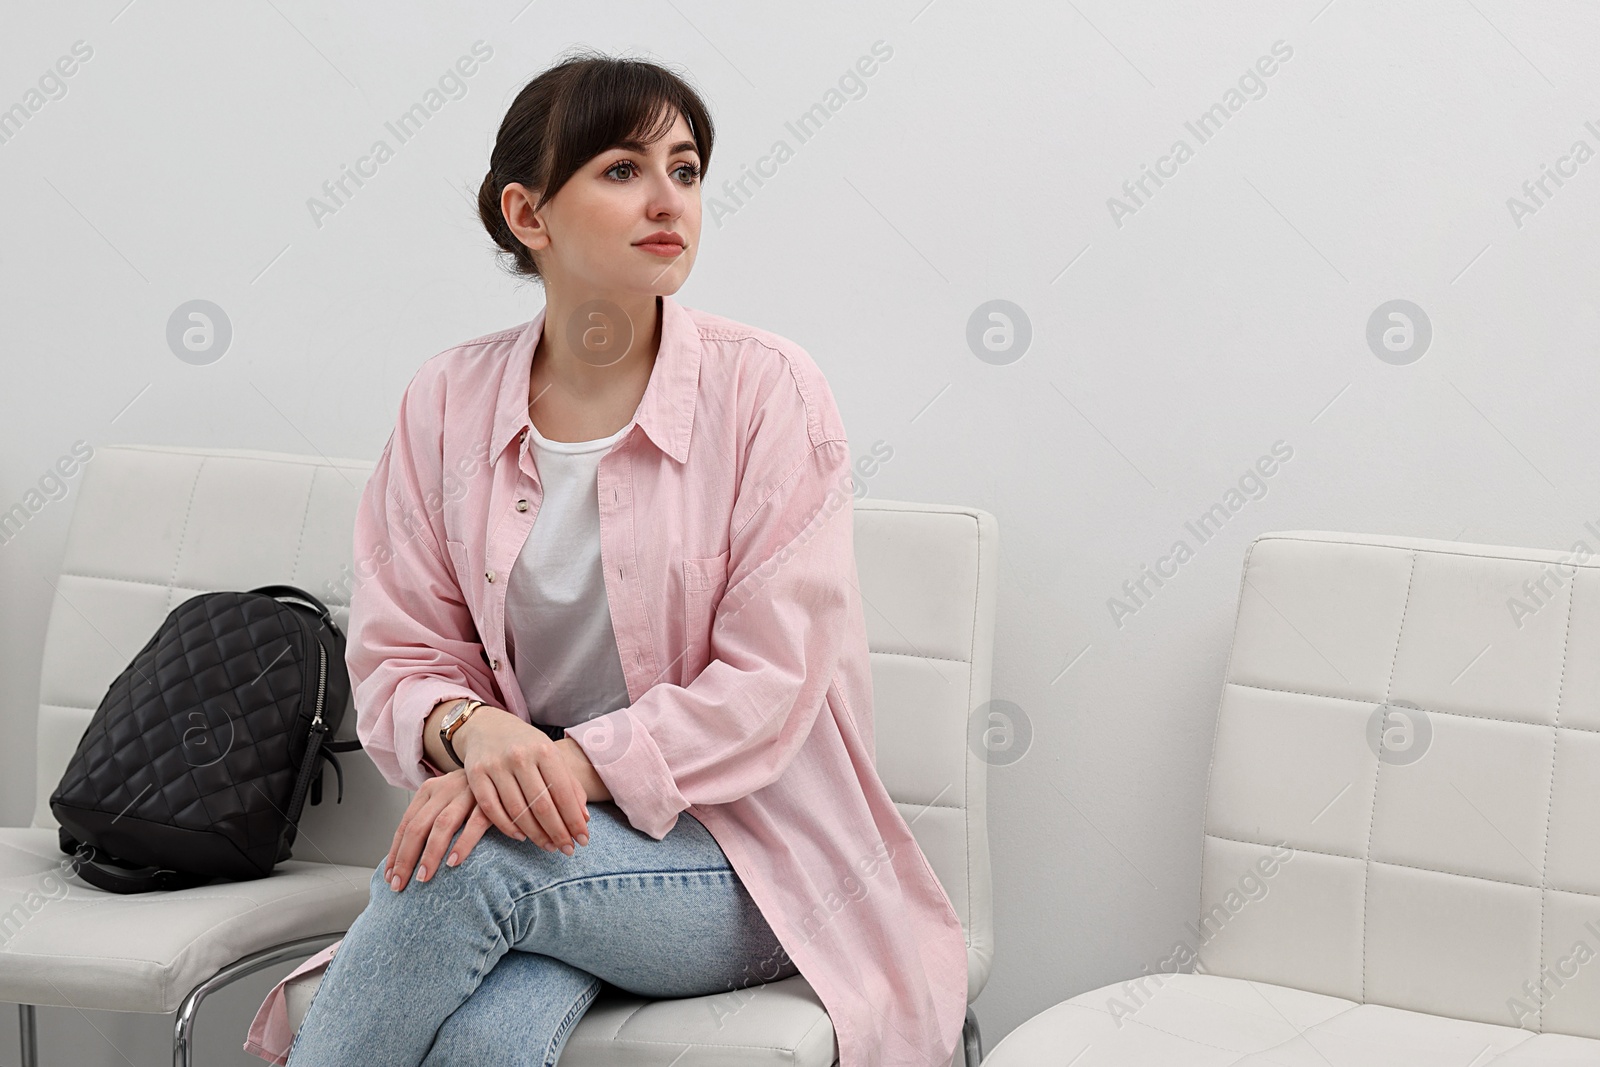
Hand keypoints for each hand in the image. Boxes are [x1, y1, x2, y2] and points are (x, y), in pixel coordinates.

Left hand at [383, 769, 493, 890]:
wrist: (504, 765)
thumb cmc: (472, 794)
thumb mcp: (447, 800)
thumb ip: (431, 820)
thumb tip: (408, 858)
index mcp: (429, 790)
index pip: (405, 824)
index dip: (395, 853)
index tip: (390, 877)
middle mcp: (445, 788)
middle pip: (418, 826)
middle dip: (406, 858)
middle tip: (400, 885)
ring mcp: (467, 793)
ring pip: (442, 825)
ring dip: (430, 854)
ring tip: (423, 878)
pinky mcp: (490, 800)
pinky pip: (474, 824)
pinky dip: (463, 844)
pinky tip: (454, 862)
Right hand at [455, 708, 591, 857]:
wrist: (488, 727)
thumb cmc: (528, 747)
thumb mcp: (552, 757)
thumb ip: (569, 786)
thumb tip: (584, 819)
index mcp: (544, 750)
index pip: (563, 792)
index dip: (574, 820)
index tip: (583, 840)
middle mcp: (519, 756)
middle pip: (541, 805)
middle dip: (557, 832)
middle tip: (568, 850)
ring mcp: (495, 765)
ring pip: (517, 810)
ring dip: (535, 834)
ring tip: (548, 846)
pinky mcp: (475, 774)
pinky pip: (491, 809)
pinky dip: (507, 827)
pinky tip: (521, 836)